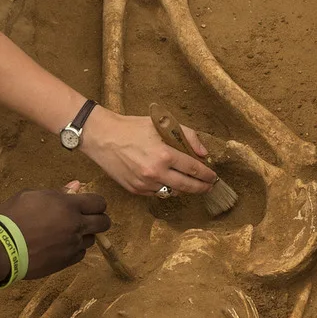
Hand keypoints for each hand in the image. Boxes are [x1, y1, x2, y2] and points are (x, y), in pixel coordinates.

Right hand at [0, 186, 110, 278]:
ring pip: (92, 240)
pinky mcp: (66, 261)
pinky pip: (80, 254)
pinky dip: (75, 249)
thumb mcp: (31, 196)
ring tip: (67, 233)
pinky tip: (61, 246)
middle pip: (104, 223)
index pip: (98, 202)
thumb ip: (57, 192)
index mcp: (68, 205)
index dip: (97, 203)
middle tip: (87, 219)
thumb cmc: (12, 216)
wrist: (2, 247)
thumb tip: (76, 186)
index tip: (90, 205)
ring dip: (85, 235)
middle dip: (99, 219)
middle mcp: (75, 225)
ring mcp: (72, 245)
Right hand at [77, 107, 216, 196]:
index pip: (194, 169)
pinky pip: (157, 193)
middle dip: (201, 187)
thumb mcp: (162, 124)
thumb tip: (203, 153)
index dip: (207, 175)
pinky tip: (167, 180)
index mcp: (164, 155)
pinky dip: (165, 188)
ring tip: (189, 183)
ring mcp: (144, 184)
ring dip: (183, 188)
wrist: (102, 137)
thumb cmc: (132, 127)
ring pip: (172, 192)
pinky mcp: (135, 190)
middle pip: (187, 186)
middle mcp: (155, 173)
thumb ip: (188, 136)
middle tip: (209, 186)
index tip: (213, 177)